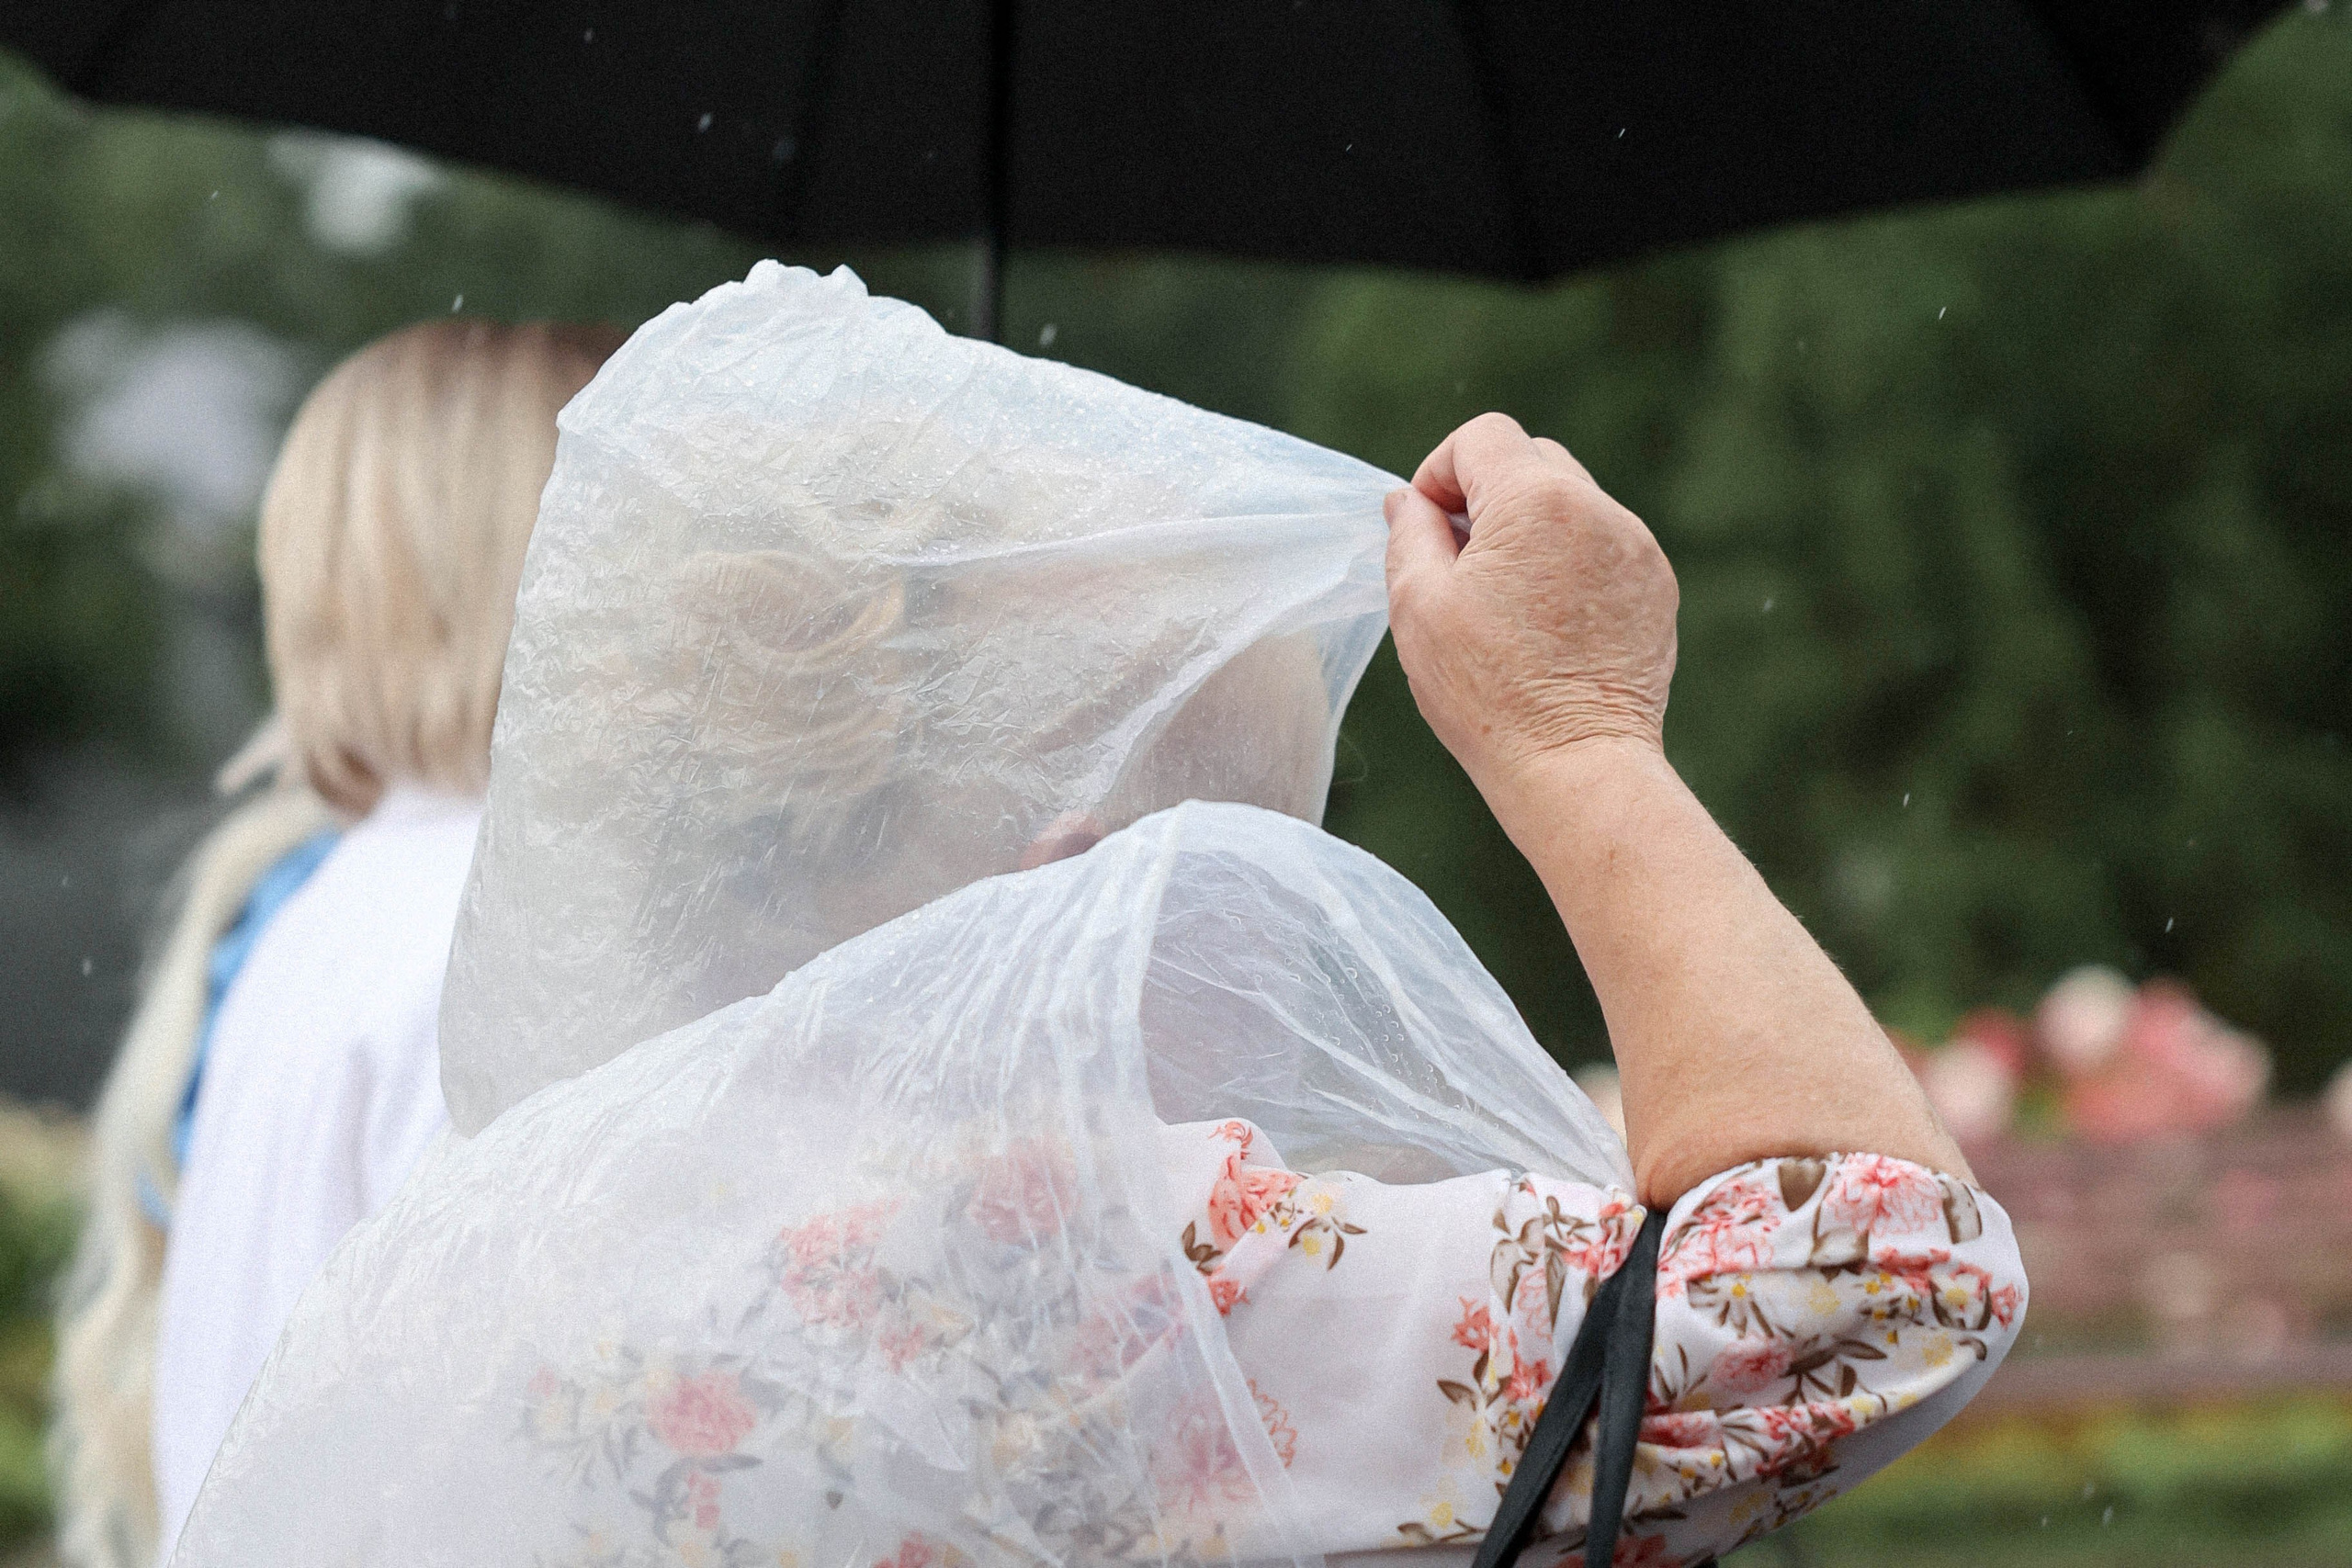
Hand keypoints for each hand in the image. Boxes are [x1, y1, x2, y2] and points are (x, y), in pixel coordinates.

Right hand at [1383, 414, 1677, 799]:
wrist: (1576, 763)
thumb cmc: (1488, 692)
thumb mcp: (1418, 605)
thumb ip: (1410, 533)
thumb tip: (1408, 500)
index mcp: (1535, 500)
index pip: (1482, 436)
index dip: (1441, 471)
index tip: (1428, 525)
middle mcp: (1596, 508)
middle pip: (1531, 459)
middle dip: (1488, 494)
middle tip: (1461, 561)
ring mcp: (1635, 546)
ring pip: (1570, 501)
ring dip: (1531, 528)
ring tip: (1506, 599)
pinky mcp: (1655, 584)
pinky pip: (1602, 543)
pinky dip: (1569, 562)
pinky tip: (1547, 622)